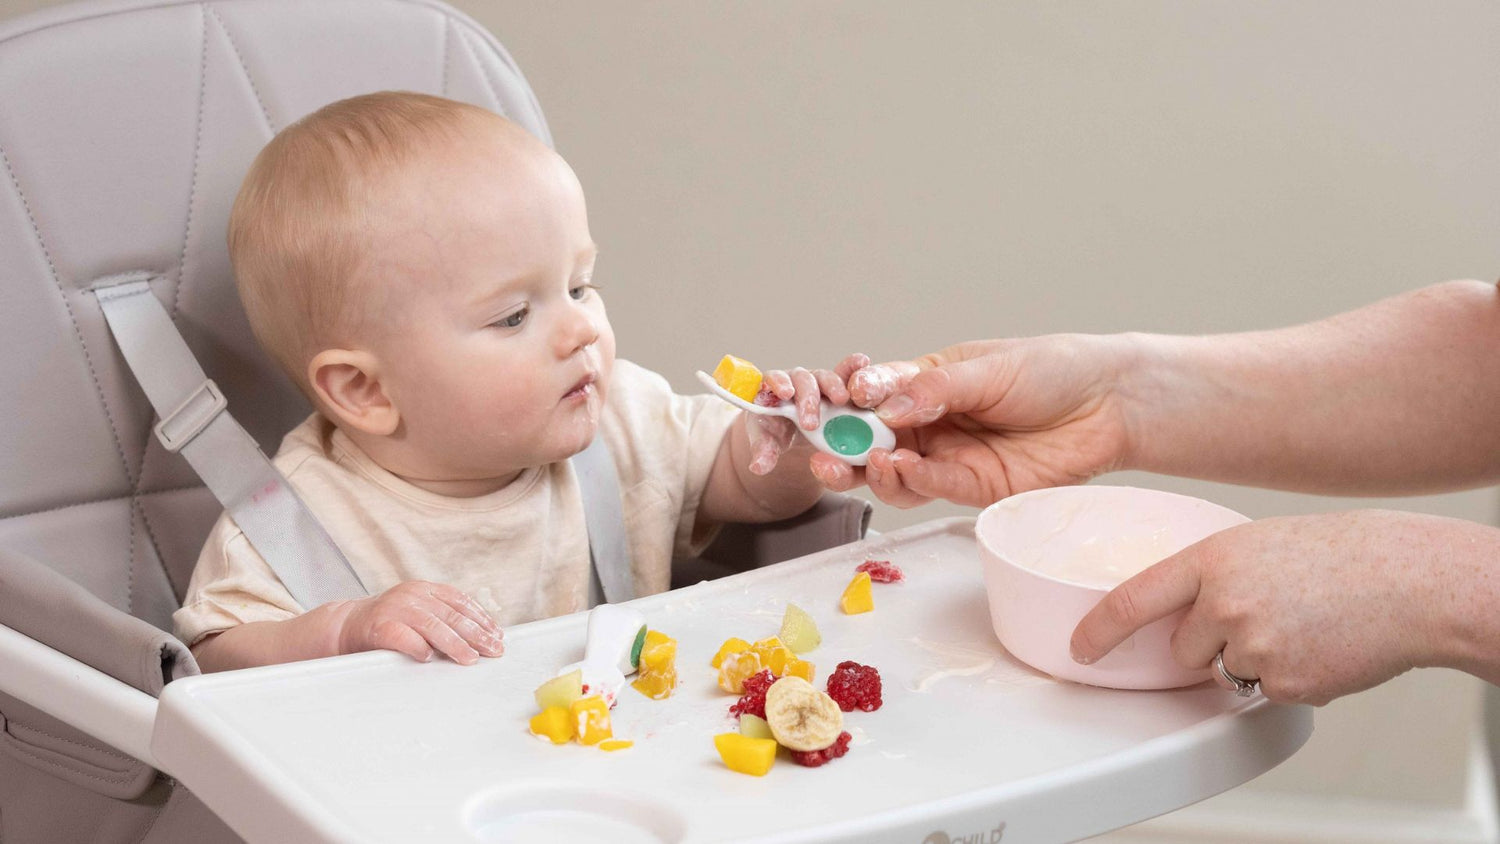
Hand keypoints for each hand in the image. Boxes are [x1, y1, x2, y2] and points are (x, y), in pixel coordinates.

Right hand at [333, 580, 504, 664]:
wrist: (346, 626)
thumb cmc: (389, 624)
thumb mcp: (419, 614)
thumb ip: (443, 619)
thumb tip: (482, 636)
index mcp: (425, 589)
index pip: (460, 601)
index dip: (481, 618)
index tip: (498, 635)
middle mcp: (412, 594)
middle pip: (451, 615)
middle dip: (476, 634)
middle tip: (493, 650)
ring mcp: (395, 608)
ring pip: (432, 625)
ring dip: (454, 644)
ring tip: (470, 659)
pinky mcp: (378, 626)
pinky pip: (402, 636)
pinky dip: (417, 646)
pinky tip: (428, 657)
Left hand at [744, 365, 849, 474]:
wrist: (792, 432)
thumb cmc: (777, 431)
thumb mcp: (769, 442)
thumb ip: (764, 451)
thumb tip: (758, 467)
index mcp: (774, 390)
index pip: (773, 379)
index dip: (779, 384)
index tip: (786, 395)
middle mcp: (796, 382)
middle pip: (801, 380)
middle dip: (808, 399)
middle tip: (812, 422)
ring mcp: (818, 383)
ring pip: (824, 378)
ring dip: (833, 387)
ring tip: (842, 401)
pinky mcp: (837, 387)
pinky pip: (846, 375)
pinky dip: (853, 366)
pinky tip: (862, 362)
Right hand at [811, 337, 1134, 506]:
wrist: (1109, 404)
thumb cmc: (1053, 372)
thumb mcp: (987, 369)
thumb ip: (933, 389)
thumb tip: (882, 404)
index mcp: (927, 386)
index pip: (874, 397)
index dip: (847, 405)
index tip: (830, 406)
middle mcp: (932, 425)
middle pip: (873, 443)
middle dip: (844, 450)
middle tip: (826, 452)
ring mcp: (951, 459)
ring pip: (894, 475)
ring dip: (872, 472)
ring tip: (869, 461)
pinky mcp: (976, 488)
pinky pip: (934, 489)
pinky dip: (913, 481)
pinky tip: (902, 468)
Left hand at [1069, 510, 1477, 705]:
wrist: (1408, 581)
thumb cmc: (1341, 556)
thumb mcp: (1258, 544)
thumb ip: (1213, 576)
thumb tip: (1184, 614)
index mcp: (1211, 559)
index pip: (1132, 599)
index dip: (1099, 629)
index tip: (1081, 648)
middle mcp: (1223, 602)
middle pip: (1182, 649)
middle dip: (1212, 643)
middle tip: (1267, 615)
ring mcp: (1253, 644)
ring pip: (1226, 673)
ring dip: (1254, 660)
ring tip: (1300, 625)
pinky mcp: (1285, 682)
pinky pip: (1268, 691)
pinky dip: (1291, 678)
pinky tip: (1321, 646)